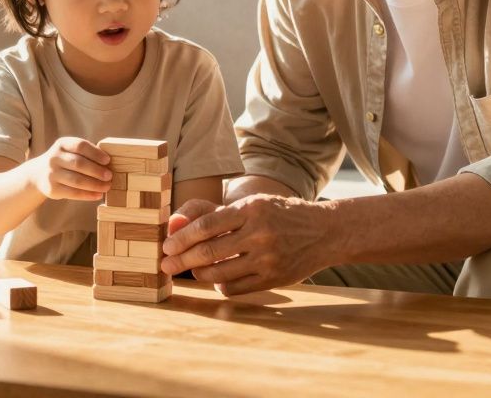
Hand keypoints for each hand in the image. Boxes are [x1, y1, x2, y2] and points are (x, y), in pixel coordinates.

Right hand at [25, 137, 111, 200]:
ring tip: (107, 187)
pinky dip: (88, 195)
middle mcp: (54, 157)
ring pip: (76, 180)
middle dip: (97, 171)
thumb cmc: (64, 161)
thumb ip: (86, 154)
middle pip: (79, 164)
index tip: (108, 160)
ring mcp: (52, 174)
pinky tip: (98, 195)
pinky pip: (73, 193)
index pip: (80, 146)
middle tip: (110, 176)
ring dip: (94, 184)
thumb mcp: (70, 151)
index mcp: (62, 144)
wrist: (38, 174)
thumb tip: (109, 164)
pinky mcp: (52, 189)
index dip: (95, 153)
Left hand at [161, 194, 335, 295]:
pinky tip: (217, 279)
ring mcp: (268, 258)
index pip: (206, 226)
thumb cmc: (280, 214)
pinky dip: (220, 285)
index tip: (166, 246)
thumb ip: (213, 213)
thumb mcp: (252, 204)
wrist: (325, 232)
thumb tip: (175, 223)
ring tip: (191, 270)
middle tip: (165, 266)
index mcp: (251, 209)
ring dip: (198, 274)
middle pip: (209, 252)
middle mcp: (259, 233)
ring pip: (220, 273)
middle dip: (181, 260)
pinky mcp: (274, 278)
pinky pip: (236, 288)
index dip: (181, 238)